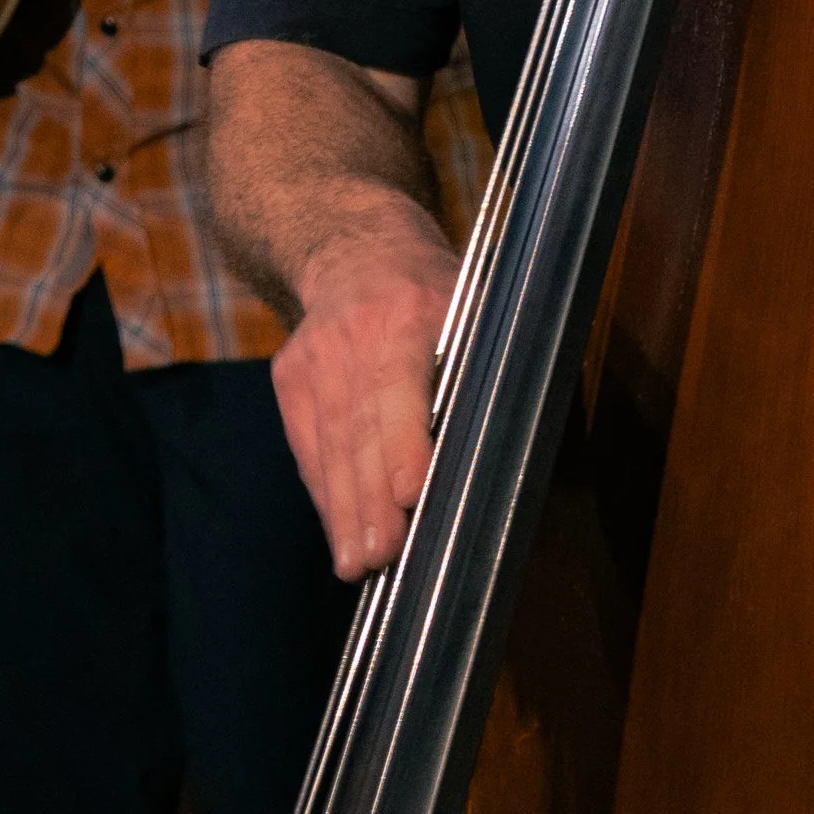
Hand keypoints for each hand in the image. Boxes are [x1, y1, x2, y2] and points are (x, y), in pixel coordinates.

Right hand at [271, 218, 458, 579]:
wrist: (354, 249)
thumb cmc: (435, 292)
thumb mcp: (475, 307)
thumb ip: (494, 369)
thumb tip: (523, 443)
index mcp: (408, 310)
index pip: (400, 381)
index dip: (403, 439)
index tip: (409, 492)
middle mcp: (352, 332)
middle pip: (360, 424)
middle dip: (370, 497)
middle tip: (381, 558)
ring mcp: (314, 356)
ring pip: (330, 443)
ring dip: (344, 509)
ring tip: (358, 564)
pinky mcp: (290, 378)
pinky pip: (308, 446)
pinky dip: (325, 493)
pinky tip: (339, 535)